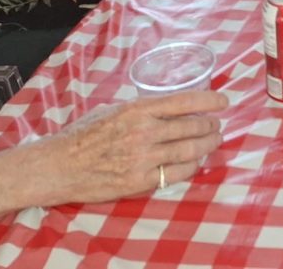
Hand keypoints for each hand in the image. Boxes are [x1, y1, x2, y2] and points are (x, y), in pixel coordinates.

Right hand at [23, 90, 227, 207]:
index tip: (224, 102)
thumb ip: (141, 109)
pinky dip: (191, 166)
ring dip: (207, 145)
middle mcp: (144, 131)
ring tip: (214, 141)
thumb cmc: (82, 135)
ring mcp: (143, 158)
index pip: (184, 101)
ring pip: (190, 150)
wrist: (58, 166)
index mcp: (138, 108)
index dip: (209, 100)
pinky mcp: (140, 181)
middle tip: (217, 126)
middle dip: (210, 126)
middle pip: (192, 126)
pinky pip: (176, 173)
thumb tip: (169, 107)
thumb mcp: (113, 109)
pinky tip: (195, 162)